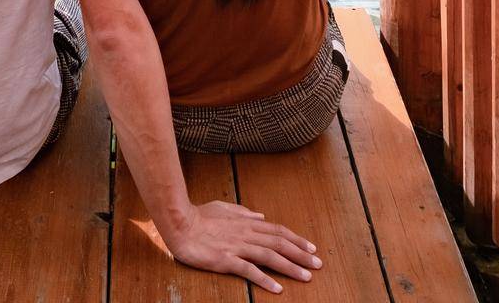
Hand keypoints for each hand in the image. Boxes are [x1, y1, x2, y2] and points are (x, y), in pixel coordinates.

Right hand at [167, 200, 320, 292]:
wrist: (179, 223)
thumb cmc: (199, 216)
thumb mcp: (224, 209)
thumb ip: (244, 213)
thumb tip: (260, 216)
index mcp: (247, 222)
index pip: (277, 231)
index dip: (296, 239)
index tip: (311, 249)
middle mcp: (246, 233)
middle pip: (279, 244)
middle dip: (301, 255)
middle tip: (318, 265)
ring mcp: (237, 246)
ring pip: (270, 256)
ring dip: (290, 267)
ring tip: (306, 277)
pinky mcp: (226, 259)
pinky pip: (249, 270)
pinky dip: (265, 279)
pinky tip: (277, 289)